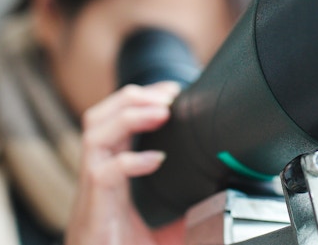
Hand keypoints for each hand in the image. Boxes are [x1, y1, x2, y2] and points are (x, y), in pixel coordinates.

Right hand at [64, 82, 184, 244]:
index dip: (140, 99)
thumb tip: (225, 196)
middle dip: (131, 97)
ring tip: (160, 112)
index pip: (114, 121)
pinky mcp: (95, 210)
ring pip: (94, 134)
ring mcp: (92, 191)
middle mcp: (96, 175)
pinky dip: (130, 160)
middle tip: (167, 95)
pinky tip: (156, 160)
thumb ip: (185, 207)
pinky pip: (103, 173)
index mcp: (110, 173)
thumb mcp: (163, 225)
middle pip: (98, 116)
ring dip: (128, 115)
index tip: (171, 91)